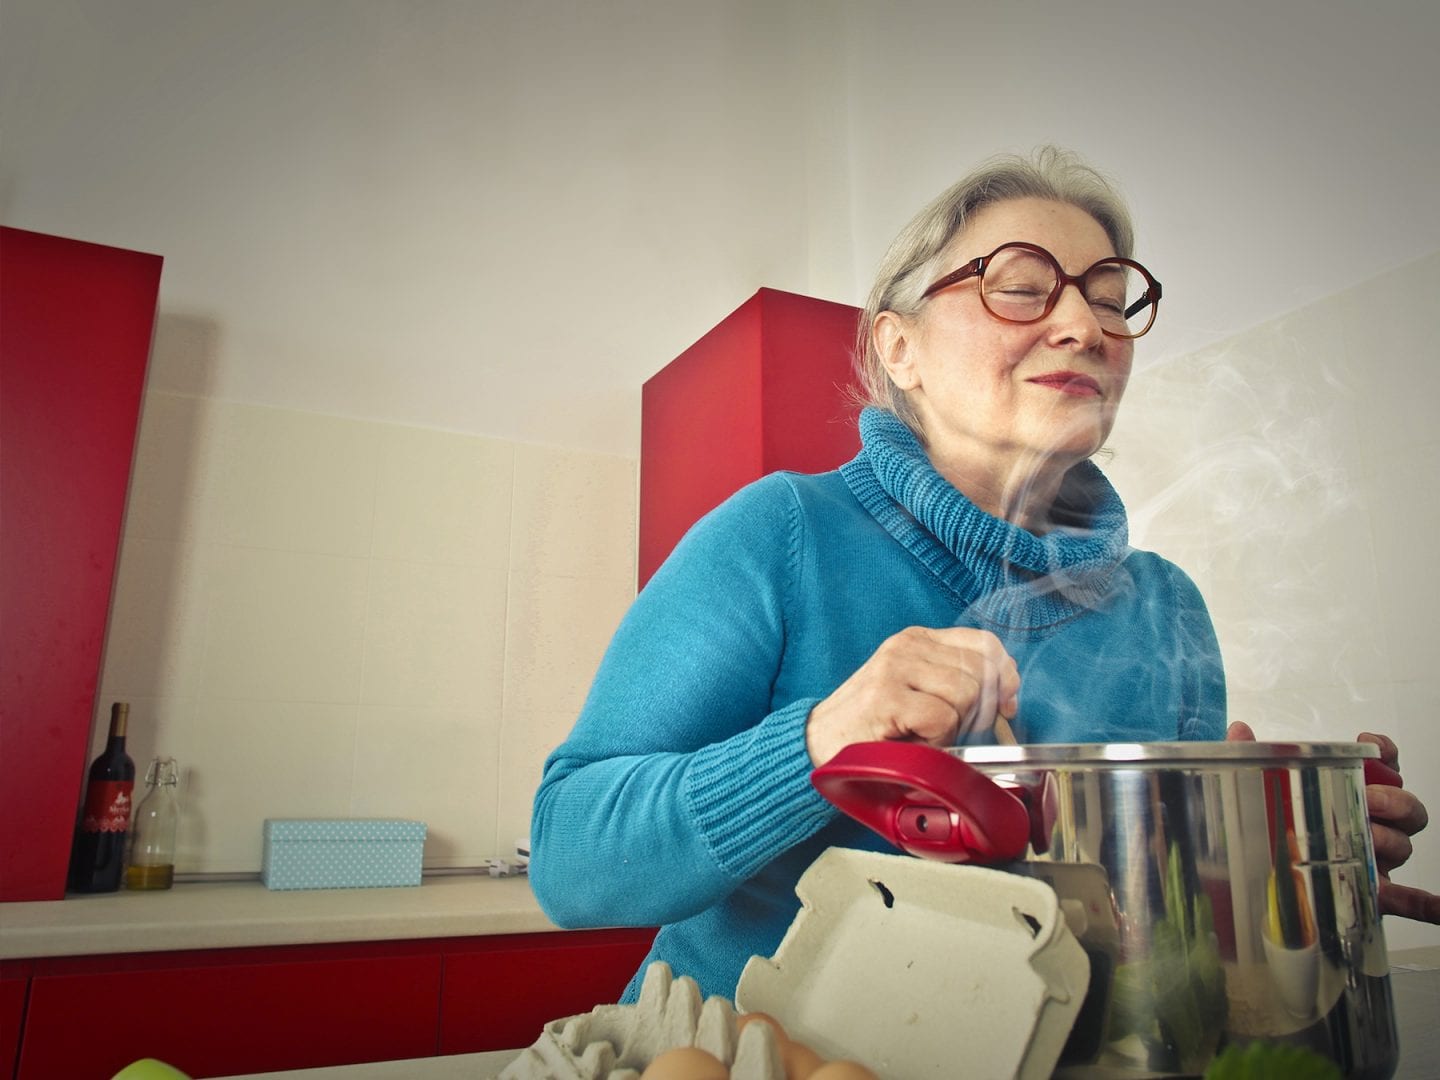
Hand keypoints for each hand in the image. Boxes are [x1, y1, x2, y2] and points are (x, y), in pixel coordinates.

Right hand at [806, 626, 1018, 766]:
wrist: (818, 744)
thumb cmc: (872, 726)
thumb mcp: (917, 692)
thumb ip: (958, 682)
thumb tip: (1010, 694)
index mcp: (917, 640)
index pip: (984, 643)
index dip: (1005, 675)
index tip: (1006, 704)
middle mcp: (906, 646)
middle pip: (980, 672)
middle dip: (980, 712)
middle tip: (952, 733)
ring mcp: (895, 669)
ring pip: (965, 694)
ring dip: (953, 729)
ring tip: (924, 736)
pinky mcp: (886, 697)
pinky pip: (942, 718)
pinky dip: (935, 742)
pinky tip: (913, 744)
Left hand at [1226, 721, 1439, 922]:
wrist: (1264, 872)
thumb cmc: (1272, 823)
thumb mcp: (1258, 788)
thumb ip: (1252, 757)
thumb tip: (1238, 731)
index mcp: (1352, 790)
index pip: (1384, 763)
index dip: (1384, 751)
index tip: (1369, 744)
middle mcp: (1373, 820)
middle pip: (1407, 807)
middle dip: (1395, 799)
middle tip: (1370, 799)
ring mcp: (1376, 855)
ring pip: (1403, 844)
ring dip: (1390, 839)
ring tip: (1365, 838)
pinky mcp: (1373, 890)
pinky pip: (1409, 898)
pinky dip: (1425, 901)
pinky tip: (1434, 907)